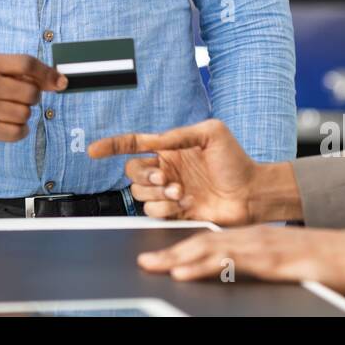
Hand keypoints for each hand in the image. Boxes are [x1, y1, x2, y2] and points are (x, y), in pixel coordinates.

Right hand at [0, 54, 66, 142]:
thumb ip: (28, 72)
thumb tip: (61, 82)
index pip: (26, 64)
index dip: (48, 73)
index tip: (61, 83)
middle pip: (31, 93)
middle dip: (33, 97)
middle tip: (20, 98)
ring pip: (26, 114)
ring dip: (24, 114)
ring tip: (9, 110)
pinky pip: (18, 132)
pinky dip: (21, 130)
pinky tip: (10, 124)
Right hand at [87, 118, 300, 224]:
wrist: (252, 192)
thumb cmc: (236, 160)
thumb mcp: (211, 133)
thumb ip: (179, 134)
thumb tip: (155, 140)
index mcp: (169, 148)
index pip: (133, 144)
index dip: (111, 146)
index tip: (93, 151)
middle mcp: (165, 169)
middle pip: (132, 172)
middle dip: (144, 175)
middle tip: (166, 177)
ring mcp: (168, 192)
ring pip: (139, 193)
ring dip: (156, 193)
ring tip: (180, 191)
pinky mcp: (174, 212)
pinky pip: (152, 212)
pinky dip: (164, 208)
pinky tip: (184, 203)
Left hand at [136, 225, 344, 296]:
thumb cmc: (322, 260)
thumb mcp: (281, 263)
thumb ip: (256, 266)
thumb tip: (236, 276)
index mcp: (252, 239)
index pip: (208, 242)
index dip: (180, 248)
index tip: (158, 257)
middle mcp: (251, 238)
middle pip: (201, 243)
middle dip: (170, 253)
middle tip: (144, 261)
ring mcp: (259, 246)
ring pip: (209, 248)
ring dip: (179, 256)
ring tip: (155, 265)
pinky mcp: (270, 259)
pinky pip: (230, 262)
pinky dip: (204, 265)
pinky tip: (187, 270)